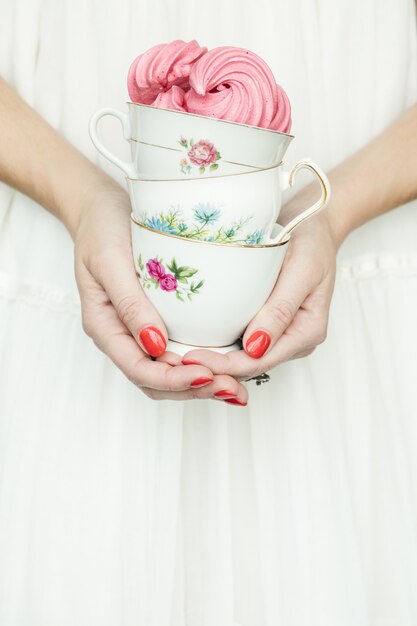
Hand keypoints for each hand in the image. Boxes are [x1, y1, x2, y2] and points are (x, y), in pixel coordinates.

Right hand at [73, 182, 247, 402]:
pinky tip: (230, 365)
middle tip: (234, 388)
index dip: (173, 380)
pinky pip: (180, 352)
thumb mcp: (110, 261)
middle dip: (194, 389)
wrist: (102, 209)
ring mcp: (141, 331)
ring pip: (170, 372)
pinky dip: (204, 364)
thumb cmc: (102, 229)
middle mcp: (124, 337)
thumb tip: (156, 346)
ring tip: (238, 387)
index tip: (206, 375)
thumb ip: (129, 304)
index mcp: (106, 327)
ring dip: (203, 384)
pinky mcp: (160, 320)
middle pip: (157, 381)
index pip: (139, 370)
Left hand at [176, 209, 337, 379]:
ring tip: (174, 356)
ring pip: (242, 358)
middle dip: (213, 368)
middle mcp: (292, 339)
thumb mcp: (302, 269)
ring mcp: (279, 333)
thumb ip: (281, 309)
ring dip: (211, 360)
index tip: (190, 359)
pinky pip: (239, 341)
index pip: (260, 361)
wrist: (314, 224)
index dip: (225, 366)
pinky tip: (190, 341)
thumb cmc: (311, 240)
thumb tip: (256, 347)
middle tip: (172, 361)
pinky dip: (217, 344)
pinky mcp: (264, 322)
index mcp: (307, 332)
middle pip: (249, 365)